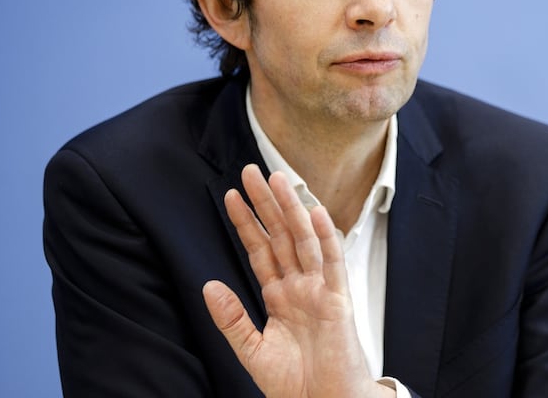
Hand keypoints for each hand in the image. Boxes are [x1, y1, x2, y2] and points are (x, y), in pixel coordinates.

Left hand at [203, 164, 393, 397]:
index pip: (260, 250)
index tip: (231, 197)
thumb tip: (209, 285)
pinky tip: (316, 212)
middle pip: (281, 235)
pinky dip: (326, 237)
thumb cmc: (295, 384)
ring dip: (291, 209)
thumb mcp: (251, 350)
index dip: (246, 223)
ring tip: (278, 179)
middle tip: (252, 172)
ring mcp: (319, 290)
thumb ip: (231, 318)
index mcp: (279, 296)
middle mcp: (299, 286)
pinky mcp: (338, 301)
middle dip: (266, 204)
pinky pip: (332, 263)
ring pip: (304, 240)